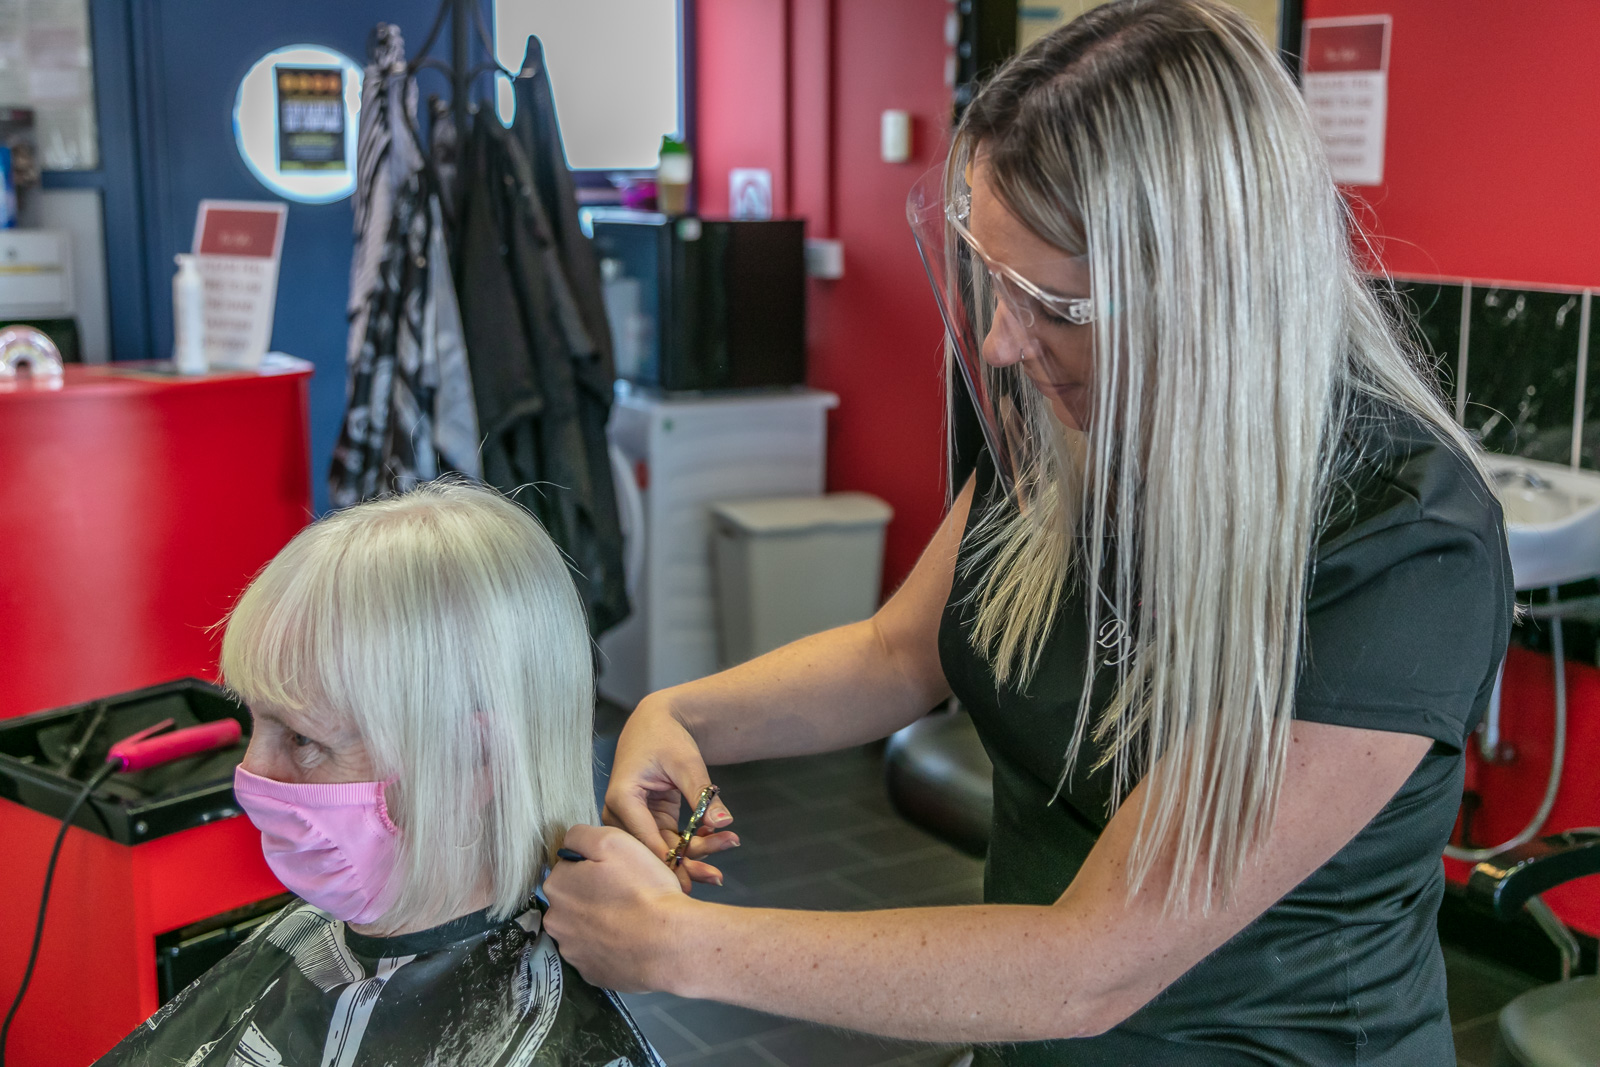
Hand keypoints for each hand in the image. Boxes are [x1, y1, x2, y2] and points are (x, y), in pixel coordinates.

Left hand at [543, 824, 700, 992]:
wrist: (669, 943)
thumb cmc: (643, 888)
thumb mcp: (613, 841)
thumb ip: (581, 835)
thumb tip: (569, 846)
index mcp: (557, 886)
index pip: (569, 867)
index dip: (594, 866)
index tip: (617, 872)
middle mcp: (556, 922)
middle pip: (573, 899)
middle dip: (593, 894)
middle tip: (627, 894)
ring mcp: (572, 952)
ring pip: (583, 928)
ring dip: (599, 922)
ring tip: (632, 920)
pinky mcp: (591, 974)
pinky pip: (597, 953)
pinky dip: (610, 946)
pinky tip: (630, 941)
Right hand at [603, 696, 738, 891]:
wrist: (657, 722)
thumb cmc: (666, 736)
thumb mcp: (686, 763)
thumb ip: (703, 794)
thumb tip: (724, 822)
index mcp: (622, 798)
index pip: (646, 839)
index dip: (672, 861)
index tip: (698, 877)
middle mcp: (620, 814)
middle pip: (654, 849)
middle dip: (688, 862)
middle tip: (717, 876)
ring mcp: (632, 820)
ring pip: (664, 848)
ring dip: (695, 853)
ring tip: (727, 847)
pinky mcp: (646, 821)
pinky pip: (668, 840)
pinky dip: (691, 841)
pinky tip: (716, 838)